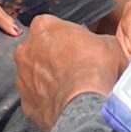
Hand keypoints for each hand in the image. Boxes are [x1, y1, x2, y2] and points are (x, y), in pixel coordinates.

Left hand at [15, 14, 124, 131]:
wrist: (85, 105)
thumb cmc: (95, 69)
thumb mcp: (109, 43)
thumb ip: (96, 40)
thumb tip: (99, 47)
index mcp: (43, 26)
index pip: (51, 26)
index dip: (66, 37)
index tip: (78, 47)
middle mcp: (25, 49)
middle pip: (38, 50)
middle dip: (52, 57)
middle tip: (74, 68)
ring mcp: (22, 77)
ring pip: (34, 75)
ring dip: (47, 80)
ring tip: (69, 89)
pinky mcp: (25, 102)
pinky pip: (36, 98)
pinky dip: (47, 101)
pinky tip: (63, 104)